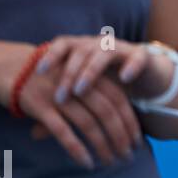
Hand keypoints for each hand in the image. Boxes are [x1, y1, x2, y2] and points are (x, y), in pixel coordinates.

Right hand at [0, 43, 142, 168]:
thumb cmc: (37, 78)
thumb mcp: (66, 82)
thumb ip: (84, 101)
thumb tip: (105, 126)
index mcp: (86, 75)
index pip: (117, 99)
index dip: (129, 120)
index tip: (137, 140)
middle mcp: (76, 83)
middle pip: (107, 112)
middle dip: (121, 135)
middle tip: (129, 156)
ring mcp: (58, 94)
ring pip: (89, 123)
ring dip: (104, 145)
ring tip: (112, 162)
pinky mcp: (39, 106)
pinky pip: (63, 131)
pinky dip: (77, 148)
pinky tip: (87, 163)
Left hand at [36, 35, 159, 106]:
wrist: (140, 71)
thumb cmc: (103, 83)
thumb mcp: (82, 94)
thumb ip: (61, 109)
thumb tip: (36, 133)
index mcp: (81, 48)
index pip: (63, 44)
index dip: (51, 55)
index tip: (39, 72)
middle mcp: (99, 44)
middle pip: (80, 52)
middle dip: (69, 74)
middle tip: (60, 97)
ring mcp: (120, 48)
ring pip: (103, 54)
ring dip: (90, 72)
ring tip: (81, 91)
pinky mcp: (141, 56)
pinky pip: (136, 59)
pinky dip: (131, 67)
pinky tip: (125, 79)